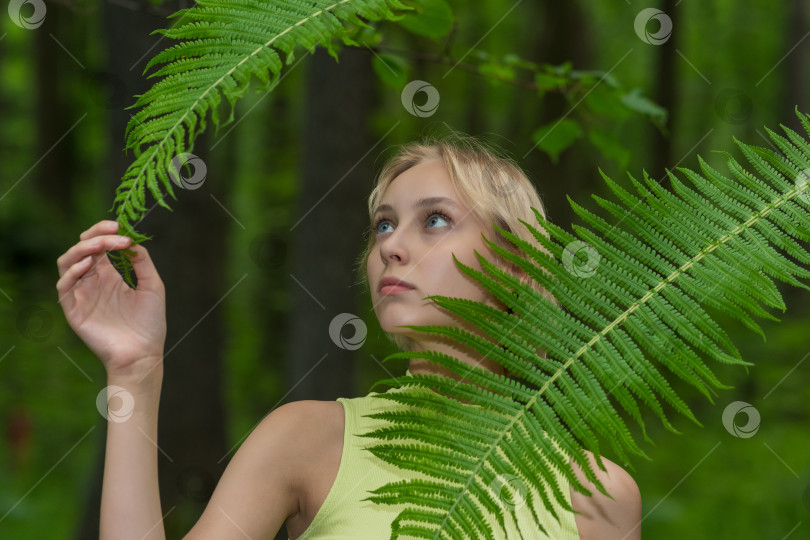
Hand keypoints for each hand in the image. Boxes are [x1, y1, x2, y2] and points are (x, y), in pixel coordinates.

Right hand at [56, 220, 166, 378]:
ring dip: (82, 249)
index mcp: (109, 275)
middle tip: (113, 232)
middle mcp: (92, 282)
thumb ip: (142, 262)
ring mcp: (81, 295)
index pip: (99, 245)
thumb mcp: (153, 286)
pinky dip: (73, 271)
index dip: (105, 231)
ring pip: (67, 262)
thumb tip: (132, 240)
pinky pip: (64, 286)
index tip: (120, 225)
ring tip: (100, 245)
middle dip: (95, 235)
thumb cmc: (150, 323)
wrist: (143, 353)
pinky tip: (90, 264)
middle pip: (81, 249)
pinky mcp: (73, 310)